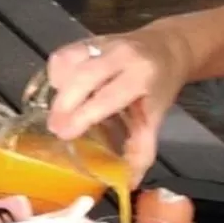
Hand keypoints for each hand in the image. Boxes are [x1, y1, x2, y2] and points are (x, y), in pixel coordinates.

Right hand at [44, 25, 189, 178]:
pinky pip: (64, 55)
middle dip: (64, 104)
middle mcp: (121, 55)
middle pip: (82, 77)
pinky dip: (58, 74)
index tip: (65, 133)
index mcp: (141, 76)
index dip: (83, 115)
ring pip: (69, 62)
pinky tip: (64, 90)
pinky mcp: (89, 39)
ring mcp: (103, 44)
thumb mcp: (156, 116)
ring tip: (61, 109)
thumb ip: (141, 150)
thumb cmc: (160, 85)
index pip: (107, 96)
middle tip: (55, 127)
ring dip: (59, 88)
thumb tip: (128, 183)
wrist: (167, 47)